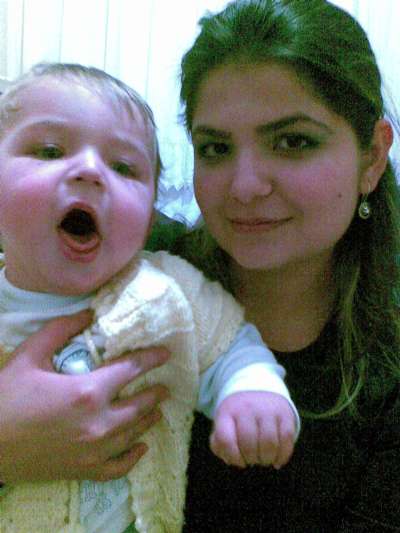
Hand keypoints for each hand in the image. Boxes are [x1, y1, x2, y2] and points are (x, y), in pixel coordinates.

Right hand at [0, 310, 169, 482]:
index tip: (166, 354)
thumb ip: (61, 329)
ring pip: (133, 434)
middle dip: (155, 393)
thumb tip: (88, 314)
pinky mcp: (83, 470)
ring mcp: (93, 450)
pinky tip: (141, 447)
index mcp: (87, 391)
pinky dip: (133, 457)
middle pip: (140, 405)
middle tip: (165, 386)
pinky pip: (118, 467)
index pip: (131, 369)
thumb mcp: (30, 355)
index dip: (152, 358)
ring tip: (157, 410)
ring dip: (149, 419)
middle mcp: (98, 422)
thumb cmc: (5, 398)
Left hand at [210, 391, 295, 468]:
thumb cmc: (238, 416)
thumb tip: (230, 459)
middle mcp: (247, 408)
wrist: (258, 389)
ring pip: (269, 443)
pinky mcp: (285, 413)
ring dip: (266, 459)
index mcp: (227, 412)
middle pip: (249, 444)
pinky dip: (282, 455)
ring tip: (264, 459)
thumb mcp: (224, 424)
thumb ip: (220, 444)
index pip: (225, 439)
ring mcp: (267, 409)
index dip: (232, 457)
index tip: (239, 461)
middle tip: (253, 461)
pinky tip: (277, 461)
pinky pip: (287, 439)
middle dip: (251, 459)